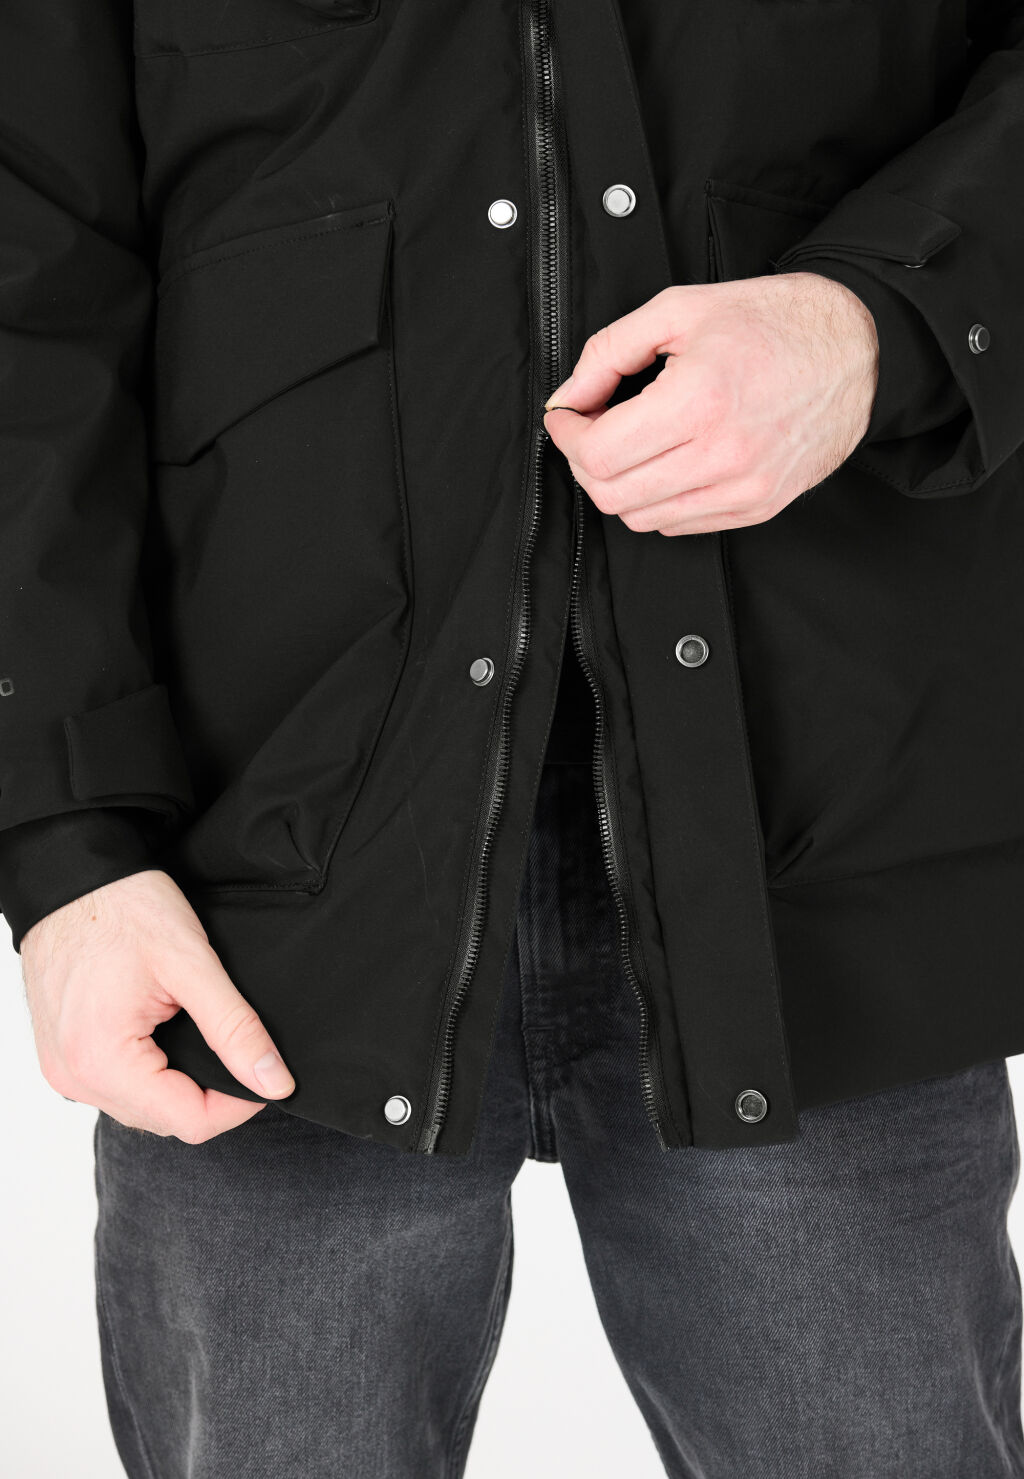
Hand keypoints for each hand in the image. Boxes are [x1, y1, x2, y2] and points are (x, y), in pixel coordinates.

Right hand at [20, 869, 295, 1141]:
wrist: (71, 876)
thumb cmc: (122, 907)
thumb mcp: (192, 964)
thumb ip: (235, 1028)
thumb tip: (274, 1081)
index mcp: (101, 1061)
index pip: (189, 1121)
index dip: (239, 1104)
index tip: (267, 1075)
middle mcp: (74, 1077)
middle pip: (165, 1119)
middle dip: (211, 1095)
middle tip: (241, 1048)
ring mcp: (64, 1068)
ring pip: (142, 1107)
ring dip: (180, 1086)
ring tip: (204, 1038)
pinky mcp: (63, 1055)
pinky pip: (117, 1086)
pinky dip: (151, 1074)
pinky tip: (169, 1038)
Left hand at [542, 271, 878, 535]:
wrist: (858, 349)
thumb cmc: (772, 322)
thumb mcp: (681, 310)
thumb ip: (609, 351)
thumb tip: (567, 396)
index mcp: (701, 400)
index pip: (600, 453)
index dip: (568, 435)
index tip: (567, 414)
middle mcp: (724, 456)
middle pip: (613, 495)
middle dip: (585, 462)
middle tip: (589, 429)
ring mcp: (744, 490)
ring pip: (641, 518)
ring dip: (619, 485)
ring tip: (629, 443)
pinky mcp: (757, 507)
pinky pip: (679, 525)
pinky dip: (657, 500)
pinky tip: (665, 461)